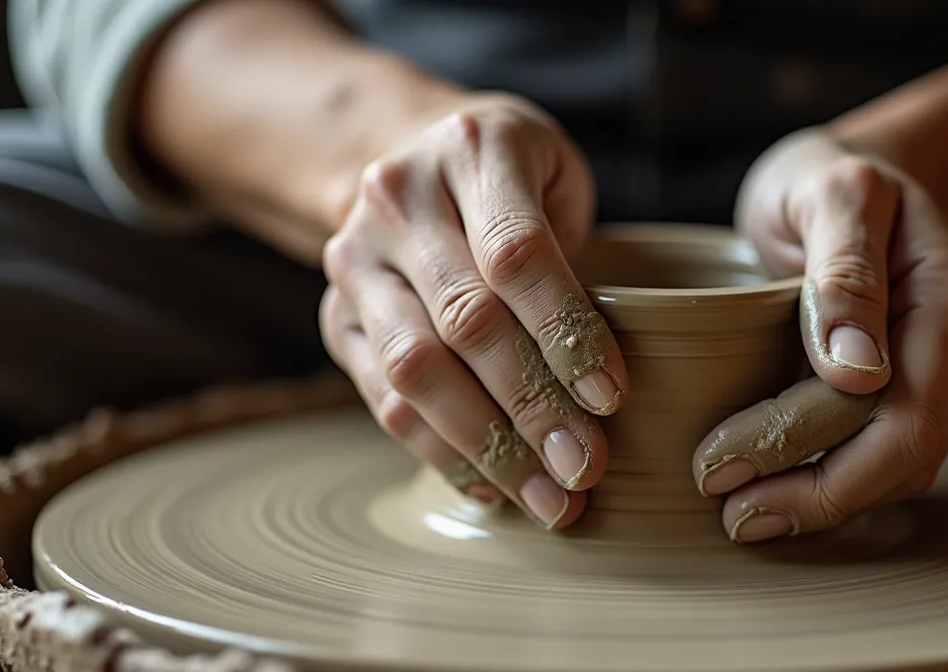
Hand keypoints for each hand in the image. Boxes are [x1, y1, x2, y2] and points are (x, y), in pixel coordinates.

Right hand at [319, 93, 627, 529]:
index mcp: (473, 148)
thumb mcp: (557, 176)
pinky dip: (442, 452)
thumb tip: (603, 380)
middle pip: (466, 320)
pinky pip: (384, 396)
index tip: (611, 396)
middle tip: (586, 467)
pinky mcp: (336, 314)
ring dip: (487, 447)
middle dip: (533, 407)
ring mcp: (357, 258)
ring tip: (547, 498)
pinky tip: (494, 487)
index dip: (564, 328)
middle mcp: (400, 198)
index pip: (517, 252)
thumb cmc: (515, 174)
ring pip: (416, 369)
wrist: (411, 152)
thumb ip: (581, 250)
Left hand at [693, 127, 947, 542]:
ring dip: (824, 501)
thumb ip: (843, 269)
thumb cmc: (832, 176)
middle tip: (728, 514)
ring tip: (742, 515)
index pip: (893, 411)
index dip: (809, 455)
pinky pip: (888, 459)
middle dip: (813, 496)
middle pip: (901, 455)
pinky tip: (776, 492)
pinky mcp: (918, 394)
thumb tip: (857, 373)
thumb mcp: (830, 191)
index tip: (719, 466)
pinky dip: (834, 483)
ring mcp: (946, 377)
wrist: (865, 175)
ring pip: (899, 470)